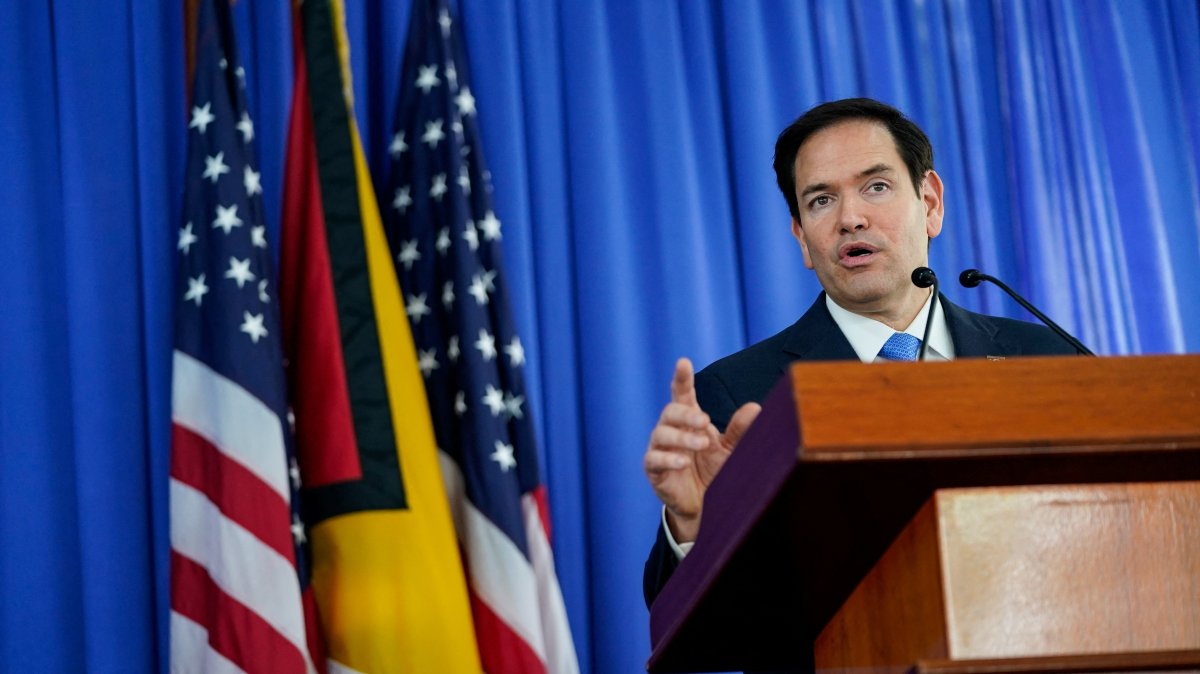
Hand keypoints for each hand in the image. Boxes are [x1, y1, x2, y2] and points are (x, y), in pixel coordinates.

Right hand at [643, 358, 760, 542]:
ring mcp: (660, 449)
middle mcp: (671, 430)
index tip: (683, 362)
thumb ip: (740, 430)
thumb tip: (755, 407)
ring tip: (701, 444)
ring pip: (661, 433)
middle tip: (704, 421)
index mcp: (689, 420)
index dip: (682, 378)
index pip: (682, 394)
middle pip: (670, 411)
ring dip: (681, 437)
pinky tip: (683, 463)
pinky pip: (654, 459)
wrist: (706, 507)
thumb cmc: (716, 472)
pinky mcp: (654, 470)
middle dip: (686, 414)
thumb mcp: (731, 449)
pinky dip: (668, 459)